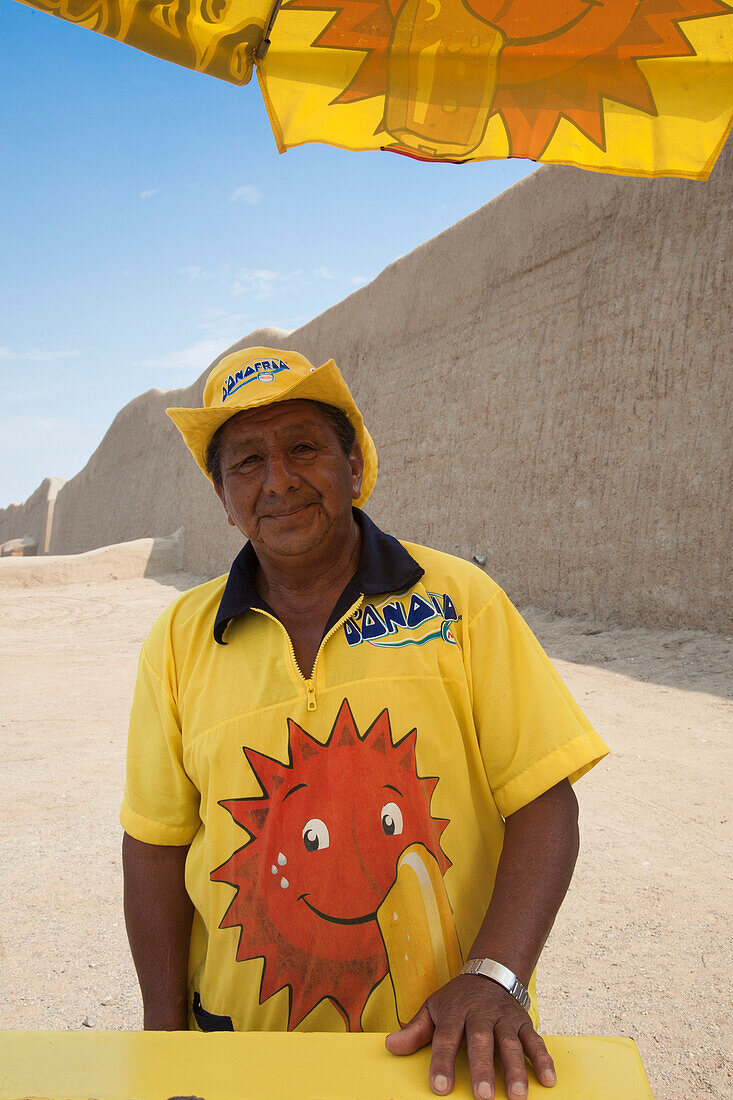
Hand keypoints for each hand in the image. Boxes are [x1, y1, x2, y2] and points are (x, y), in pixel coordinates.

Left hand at [385, 974, 555, 1099]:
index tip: (440, 1087)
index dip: (442, 1062)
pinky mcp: (523, 1023)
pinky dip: (543, 1060)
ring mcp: (504, 1019)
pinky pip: (535, 1041)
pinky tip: (548, 1081)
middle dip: (482, 1068)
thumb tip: (390, 1045)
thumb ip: (415, 1030)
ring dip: (516, 1069)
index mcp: (454, 1012)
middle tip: (483, 1096)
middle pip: (481, 1041)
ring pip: (510, 1043)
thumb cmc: (457, 999)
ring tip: (517, 1096)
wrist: (490, 972)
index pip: (446, 1038)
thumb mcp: (433, 1007)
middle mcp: (481, 1015)